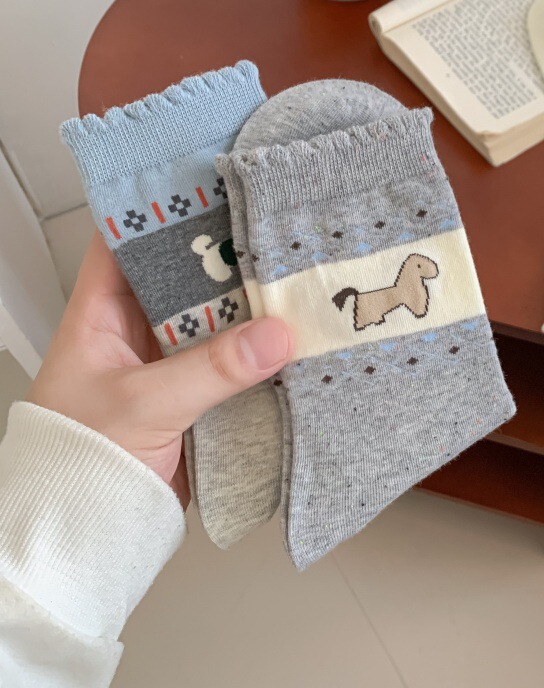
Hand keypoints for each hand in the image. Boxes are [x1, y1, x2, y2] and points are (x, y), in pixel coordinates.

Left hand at [27, 232, 290, 505]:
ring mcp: (170, 360)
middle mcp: (137, 328)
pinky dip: (260, 350)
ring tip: (293, 275)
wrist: (92, 532)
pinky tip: (292, 335)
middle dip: (224, 255)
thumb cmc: (81, 462)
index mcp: (101, 313)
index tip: (209, 182)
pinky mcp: (197, 391)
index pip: (126, 237)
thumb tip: (276, 336)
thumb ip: (209, 369)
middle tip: (271, 227)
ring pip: (215, 316)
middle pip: (185, 273)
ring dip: (249, 305)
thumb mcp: (142, 403)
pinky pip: (233, 358)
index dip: (161, 205)